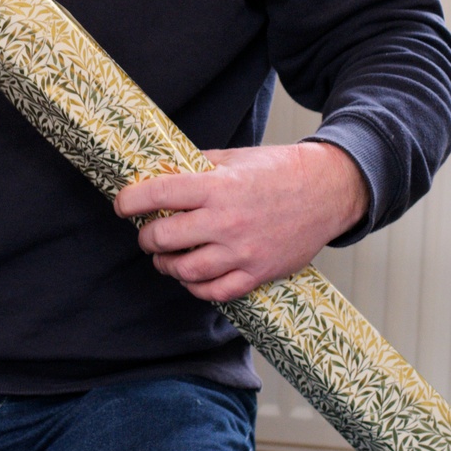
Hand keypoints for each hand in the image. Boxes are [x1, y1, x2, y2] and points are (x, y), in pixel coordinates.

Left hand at [114, 141, 369, 303]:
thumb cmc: (280, 170)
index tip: (122, 204)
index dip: (130, 201)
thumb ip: (199, 167)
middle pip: (164, 238)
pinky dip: (195, 287)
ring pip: (185, 271)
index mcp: (218, 186)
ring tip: (165, 257)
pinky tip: (192, 277)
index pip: (159, 195)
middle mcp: (227, 221)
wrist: (328, 191)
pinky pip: (215, 292)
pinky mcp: (257, 273)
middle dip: (147, 237)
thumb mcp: (236, 158)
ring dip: (166, 265)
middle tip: (147, 233)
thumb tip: (162, 173)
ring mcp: (242, 251)